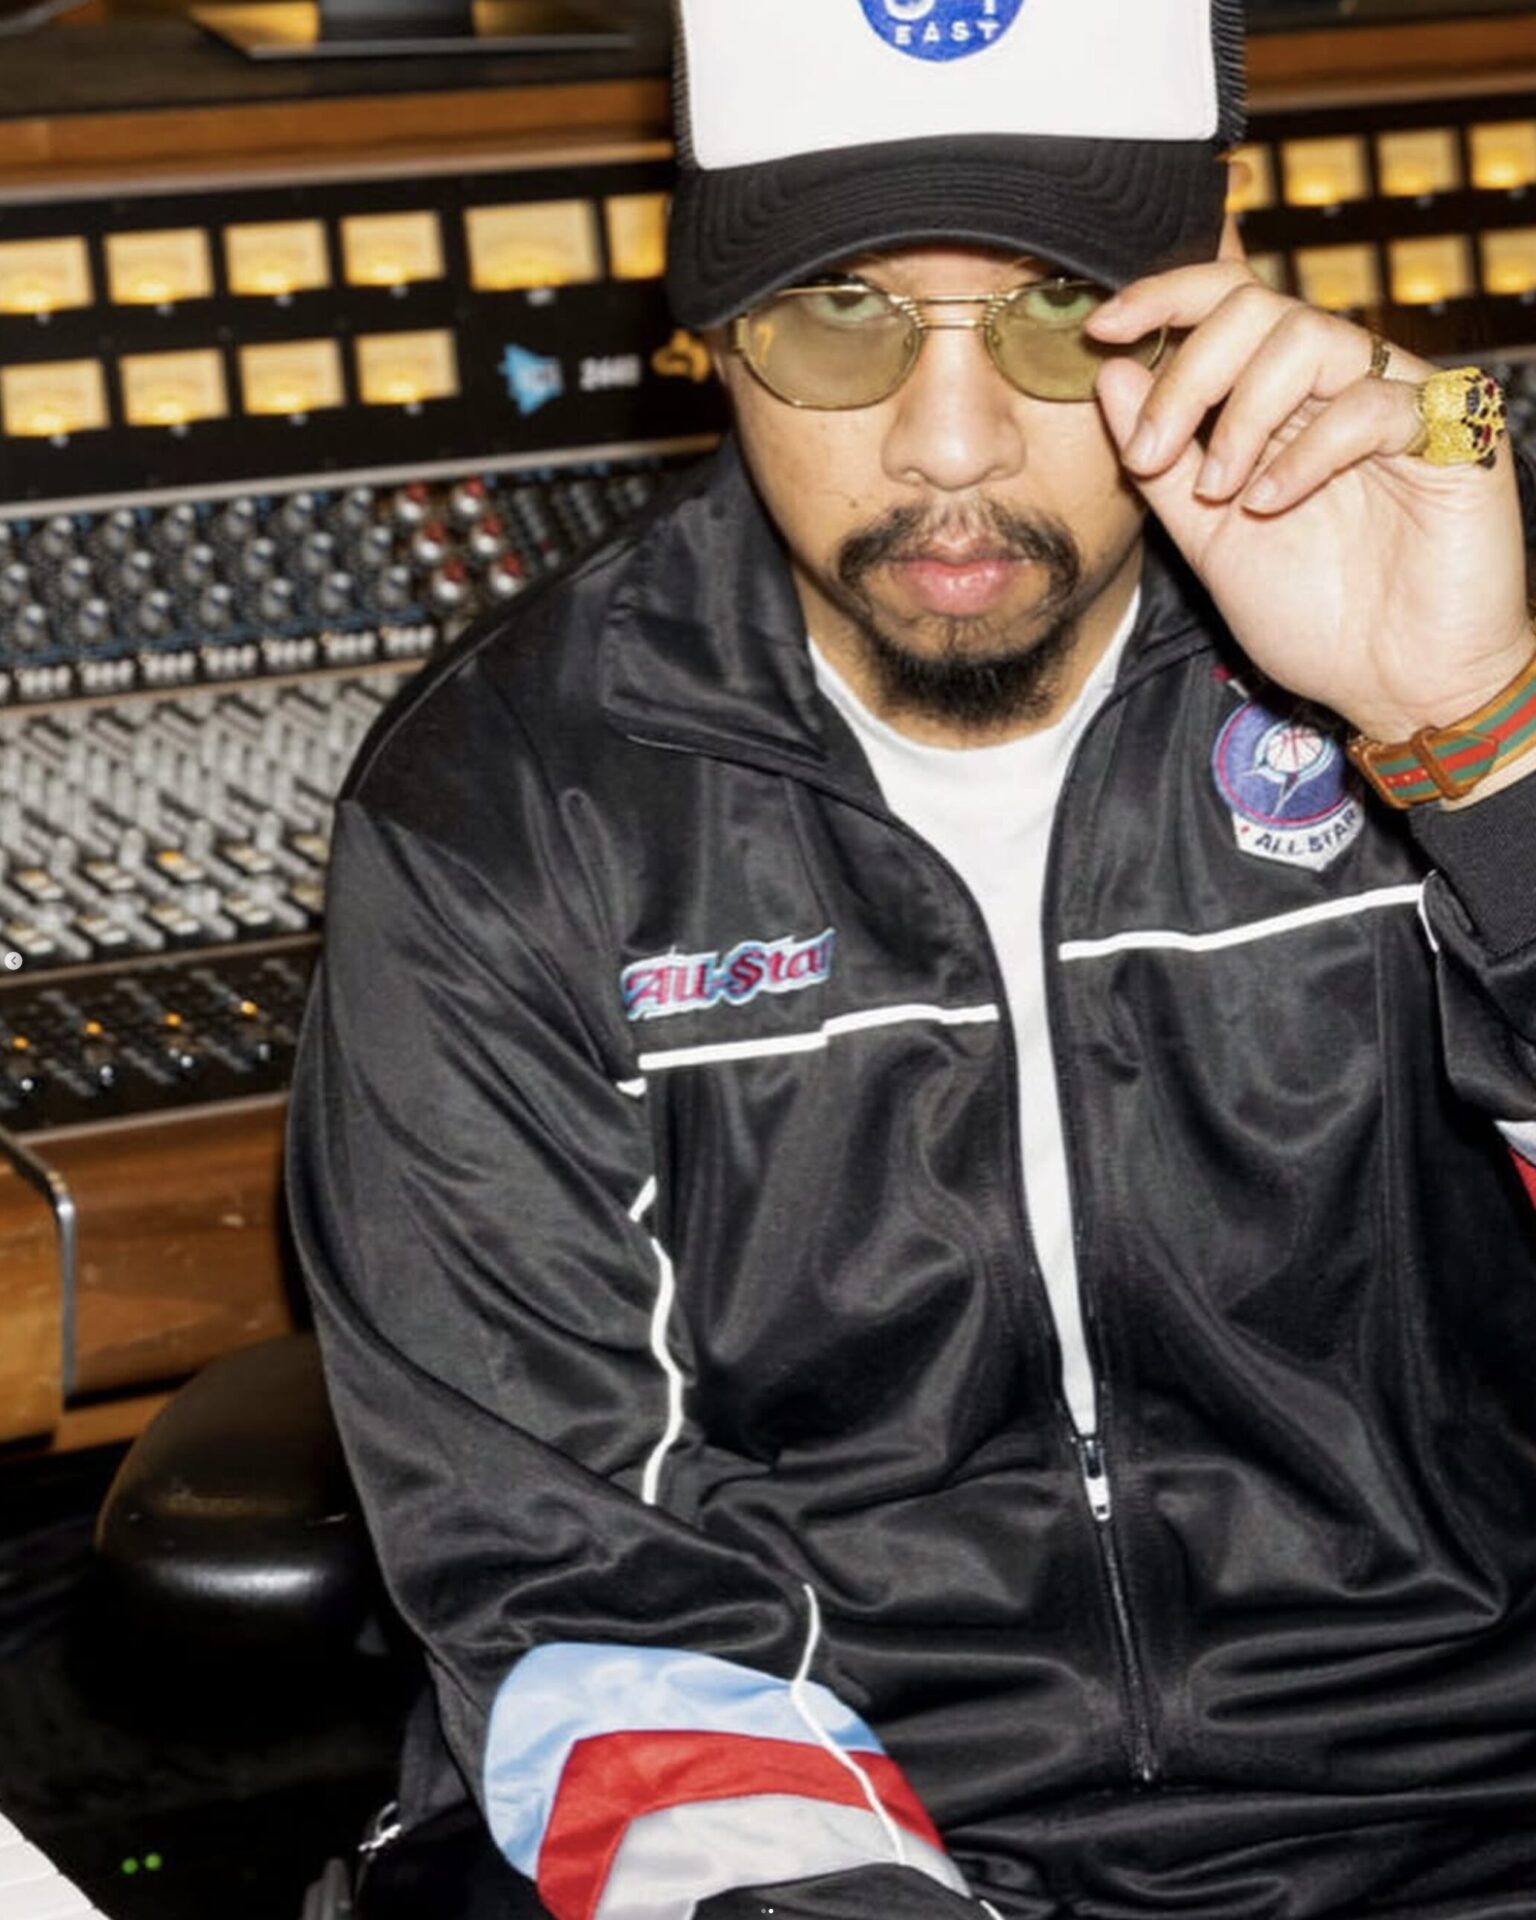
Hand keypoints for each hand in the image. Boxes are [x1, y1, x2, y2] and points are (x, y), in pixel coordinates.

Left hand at [1087, 249, 1531, 743]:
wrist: (1397, 686)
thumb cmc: (1313, 615)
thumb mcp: (1209, 539)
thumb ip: (1163, 463)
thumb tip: (1112, 373)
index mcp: (1284, 402)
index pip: (1226, 307)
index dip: (1164, 299)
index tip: (1100, 332)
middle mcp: (1340, 386)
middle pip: (1255, 310)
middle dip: (1186, 375)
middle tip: (1150, 452)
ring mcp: (1398, 402)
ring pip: (1309, 338)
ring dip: (1241, 415)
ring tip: (1221, 494)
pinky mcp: (1452, 434)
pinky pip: (1372, 403)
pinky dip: (1306, 453)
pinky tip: (1270, 506)